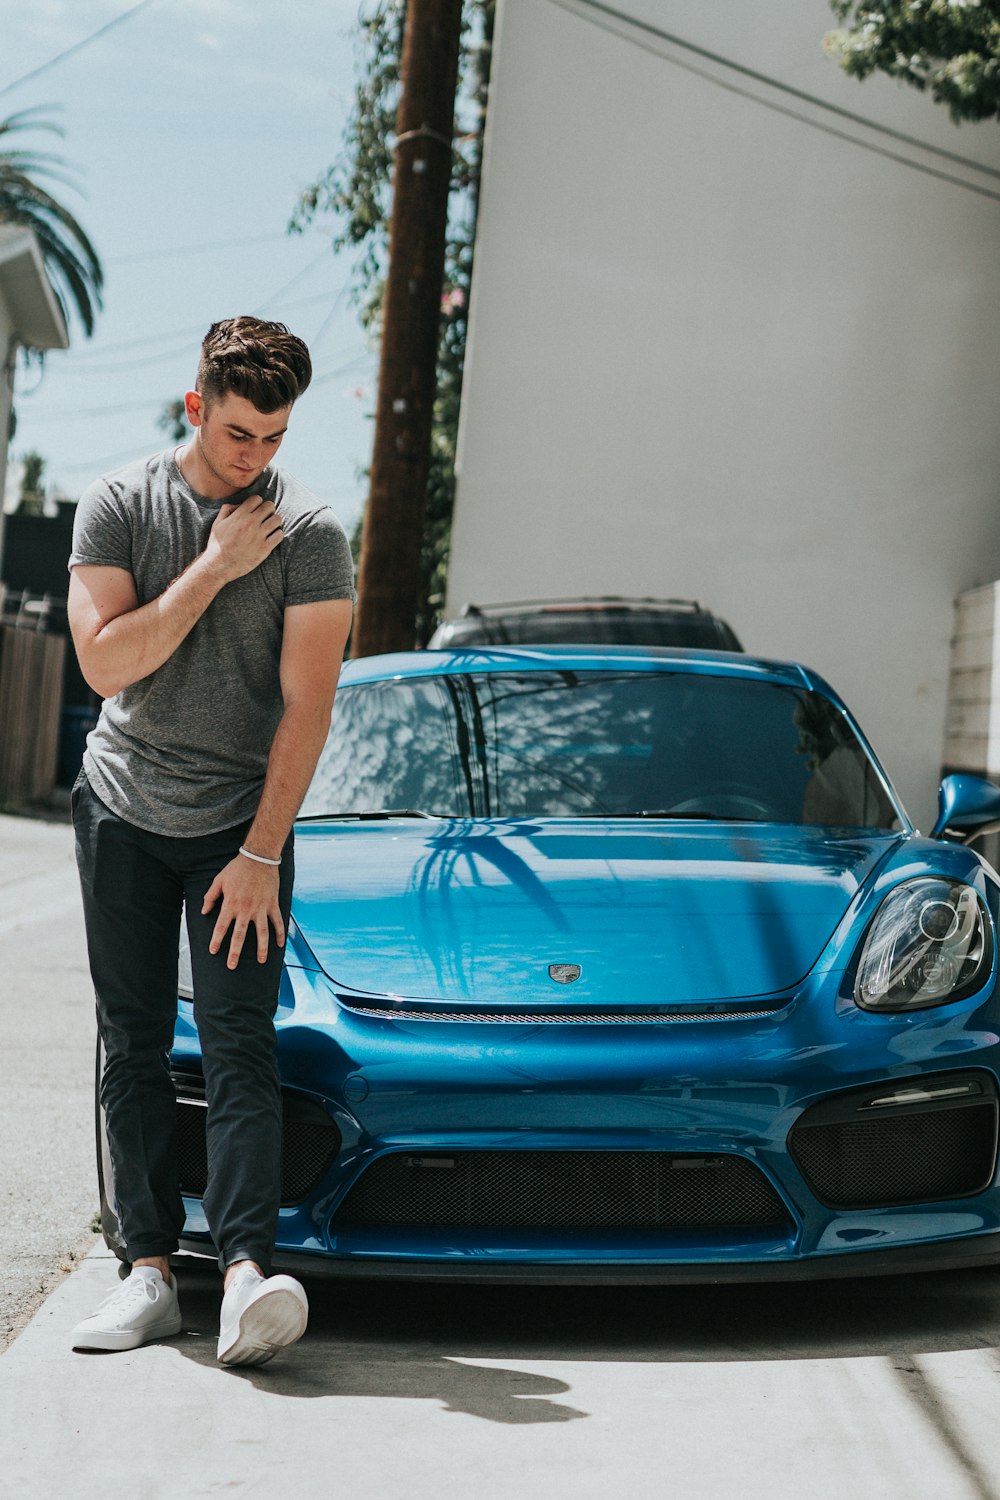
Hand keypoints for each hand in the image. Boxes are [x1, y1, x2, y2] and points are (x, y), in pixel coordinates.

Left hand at [202, 854, 284, 969]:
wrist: (259, 858)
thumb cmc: (237, 869)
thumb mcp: (219, 881)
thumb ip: (210, 897)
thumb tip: (204, 911)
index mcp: (231, 904)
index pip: (221, 927)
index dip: (216, 940)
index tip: (213, 951)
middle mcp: (245, 909)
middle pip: (239, 935)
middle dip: (235, 952)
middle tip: (232, 966)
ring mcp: (261, 908)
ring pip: (262, 933)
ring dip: (261, 948)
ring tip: (260, 961)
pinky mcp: (272, 905)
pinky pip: (277, 922)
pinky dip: (279, 933)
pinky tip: (280, 945)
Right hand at [204, 496, 283, 583]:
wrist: (219, 565)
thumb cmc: (217, 545)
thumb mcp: (217, 524)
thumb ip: (226, 510)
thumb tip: (238, 505)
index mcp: (239, 515)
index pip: (257, 498)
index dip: (258, 503)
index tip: (257, 510)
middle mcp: (250, 523)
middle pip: (270, 506)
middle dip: (269, 510)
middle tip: (266, 518)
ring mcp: (259, 535)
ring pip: (277, 519)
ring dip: (275, 522)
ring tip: (270, 528)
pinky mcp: (265, 548)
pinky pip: (280, 535)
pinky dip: (277, 535)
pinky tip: (271, 538)